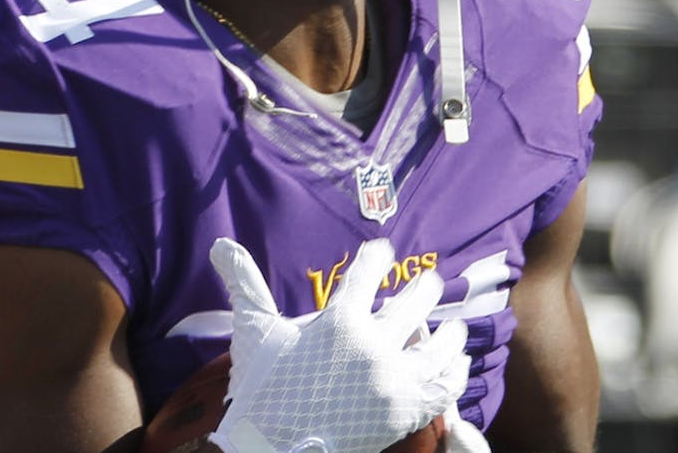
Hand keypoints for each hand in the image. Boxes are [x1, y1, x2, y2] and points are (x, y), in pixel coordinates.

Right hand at [207, 237, 468, 452]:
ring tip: (452, 326)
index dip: (377, 257)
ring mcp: (393, 381)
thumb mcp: (254, 332)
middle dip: (425, 288)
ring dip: (449, 332)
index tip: (383, 250)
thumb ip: (245, 285)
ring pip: (440, 345)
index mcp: (340, 322)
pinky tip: (457, 364)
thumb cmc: (261, 390)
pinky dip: (455, 373)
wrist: (273, 448)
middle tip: (430, 282)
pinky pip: (445, 387)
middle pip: (415, 303)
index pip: (367, 274)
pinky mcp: (406, 412)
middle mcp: (374, 346)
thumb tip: (220, 244)